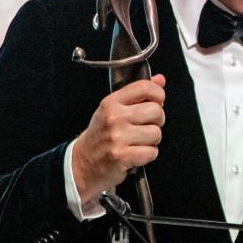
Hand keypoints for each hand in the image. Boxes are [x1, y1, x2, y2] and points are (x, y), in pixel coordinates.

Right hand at [72, 74, 165, 203]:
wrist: (82, 163)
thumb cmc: (101, 135)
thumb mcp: (113, 110)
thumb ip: (138, 93)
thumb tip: (160, 79)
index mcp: (111, 102)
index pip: (144, 87)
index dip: (158, 94)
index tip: (157, 102)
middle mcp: (113, 117)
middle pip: (156, 111)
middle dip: (157, 121)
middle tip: (145, 127)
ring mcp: (117, 137)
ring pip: (156, 133)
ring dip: (152, 141)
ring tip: (138, 142)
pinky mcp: (121, 156)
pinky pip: (151, 152)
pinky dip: (148, 155)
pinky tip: (136, 154)